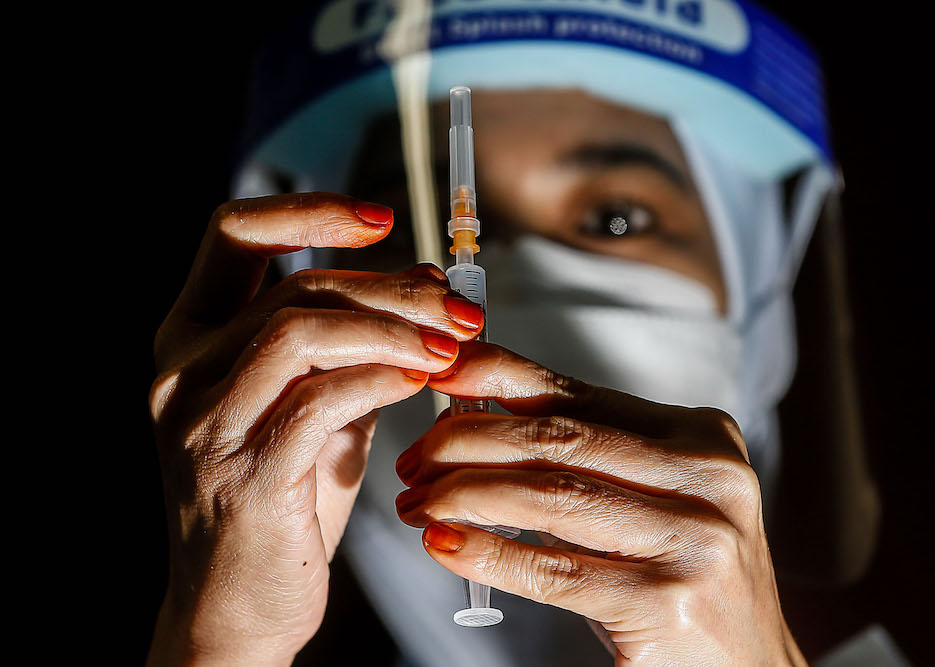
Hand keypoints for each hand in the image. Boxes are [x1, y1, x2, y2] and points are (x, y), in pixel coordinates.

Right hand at [147, 193, 483, 664]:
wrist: (237, 607)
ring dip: (394, 330)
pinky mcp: (243, 472)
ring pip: (303, 331)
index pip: (234, 232)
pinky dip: (383, 379)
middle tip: (460, 307)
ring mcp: (205, 421)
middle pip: (297, 286)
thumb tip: (428, 284)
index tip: (380, 218)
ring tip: (453, 345)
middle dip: (393, 288)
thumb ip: (359, 347)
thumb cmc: (285, 503)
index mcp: (192, 338)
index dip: (310, 211)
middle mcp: (183, 370)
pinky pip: (321, 399)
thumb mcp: (320, 409)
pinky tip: (423, 382)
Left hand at [395, 342, 805, 665]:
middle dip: (468, 442)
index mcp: (701, 437)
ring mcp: (695, 540)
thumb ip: (586, 453)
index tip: (442, 373)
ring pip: (550, 497)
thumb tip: (477, 411)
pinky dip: (488, 553)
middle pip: (558, 441)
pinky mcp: (668, 602)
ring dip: (465, 494)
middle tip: (416, 461)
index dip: (500, 376)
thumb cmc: (684, 576)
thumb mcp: (651, 497)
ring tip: (419, 502)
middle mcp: (707, 478)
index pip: (579, 395)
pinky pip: (554, 569)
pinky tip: (445, 543)